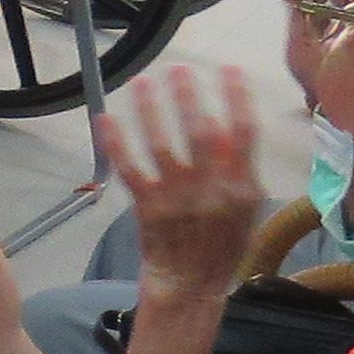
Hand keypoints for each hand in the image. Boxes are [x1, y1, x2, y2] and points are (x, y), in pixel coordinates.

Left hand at [114, 65, 269, 300]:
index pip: (245, 132)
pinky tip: (106, 118)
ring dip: (152, 109)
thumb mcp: (248, 210)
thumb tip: (232, 126)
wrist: (191, 284)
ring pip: (162, 144)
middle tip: (178, 68)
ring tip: (144, 81)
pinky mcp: (148, 207)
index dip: (237, 97)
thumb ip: (241, 170)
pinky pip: (130, 168)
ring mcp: (178, 198)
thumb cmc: (222, 244)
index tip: (228, 70)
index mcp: (243, 187)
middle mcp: (212, 189)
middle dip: (189, 96)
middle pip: (202, 131)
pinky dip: (116, 142)